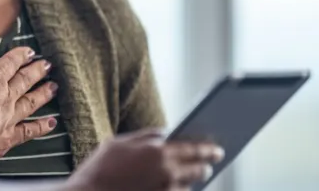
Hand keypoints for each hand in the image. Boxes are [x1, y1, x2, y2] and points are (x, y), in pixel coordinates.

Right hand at [0, 37, 58, 170]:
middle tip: (48, 65)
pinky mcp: (8, 138)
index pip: (10, 63)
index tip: (30, 51)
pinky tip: (52, 124)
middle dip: (37, 71)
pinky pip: (29, 130)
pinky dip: (42, 127)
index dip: (20, 56)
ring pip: (31, 102)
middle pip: (25, 81)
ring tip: (54, 87)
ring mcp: (9, 118)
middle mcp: (5, 97)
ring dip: (43, 94)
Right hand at [66, 129, 224, 190]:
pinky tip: (173, 187)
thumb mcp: (119, 142)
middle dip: (205, 167)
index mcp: (158, 151)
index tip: (218, 150)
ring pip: (189, 188)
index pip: (195, 149)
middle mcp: (167, 173)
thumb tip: (166, 133)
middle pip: (198, 170)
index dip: (209, 150)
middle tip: (208, 165)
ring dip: (190, 183)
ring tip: (192, 178)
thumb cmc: (100, 168)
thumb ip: (146, 136)